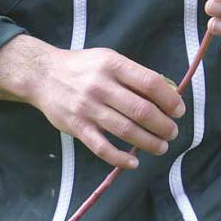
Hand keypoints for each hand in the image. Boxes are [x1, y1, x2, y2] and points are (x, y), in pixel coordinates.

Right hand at [26, 43, 185, 169]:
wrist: (42, 74)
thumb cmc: (83, 67)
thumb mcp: (109, 59)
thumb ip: (134, 75)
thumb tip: (167, 95)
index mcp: (113, 65)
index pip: (150, 83)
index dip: (169, 100)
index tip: (178, 111)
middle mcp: (101, 85)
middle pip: (141, 110)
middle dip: (163, 125)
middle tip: (172, 132)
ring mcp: (87, 107)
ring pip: (126, 130)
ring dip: (149, 142)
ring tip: (161, 147)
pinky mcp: (76, 126)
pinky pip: (102, 147)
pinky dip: (120, 158)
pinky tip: (133, 162)